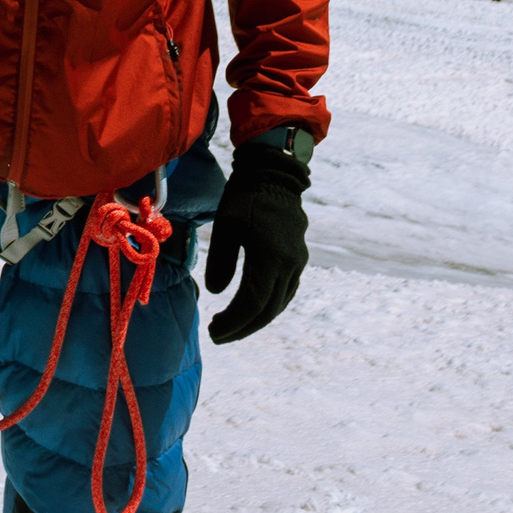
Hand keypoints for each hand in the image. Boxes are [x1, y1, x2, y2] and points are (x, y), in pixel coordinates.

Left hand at [204, 140, 309, 342]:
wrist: (275, 177)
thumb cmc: (244, 198)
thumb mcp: (226, 226)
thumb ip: (221, 261)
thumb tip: (215, 292)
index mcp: (270, 258)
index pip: (252, 302)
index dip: (233, 322)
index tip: (214, 332)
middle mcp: (289, 265)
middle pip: (267, 309)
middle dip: (242, 327)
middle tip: (219, 336)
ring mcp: (297, 263)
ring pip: (278, 303)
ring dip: (255, 319)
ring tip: (231, 326)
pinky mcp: (298, 259)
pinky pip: (285, 292)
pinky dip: (268, 305)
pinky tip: (251, 308)